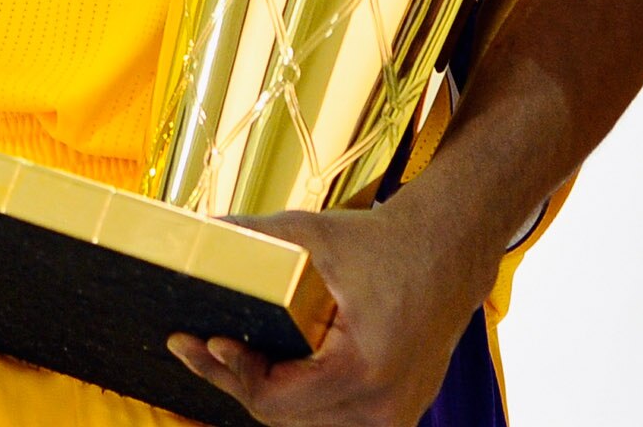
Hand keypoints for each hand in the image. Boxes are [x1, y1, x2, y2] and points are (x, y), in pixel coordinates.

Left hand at [166, 204, 496, 426]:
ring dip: (269, 395)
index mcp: (365, 371)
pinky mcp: (398, 413)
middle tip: (194, 347)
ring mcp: (395, 416)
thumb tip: (196, 234)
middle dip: (238, 381)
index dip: (232, 373)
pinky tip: (270, 368)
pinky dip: (301, 397)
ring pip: (307, 423)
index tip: (201, 340)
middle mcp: (384, 406)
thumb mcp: (312, 235)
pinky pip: (333, 417)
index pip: (276, 399)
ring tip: (228, 357)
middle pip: (285, 418)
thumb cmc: (382, 242)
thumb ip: (251, 238)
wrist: (449, 247)